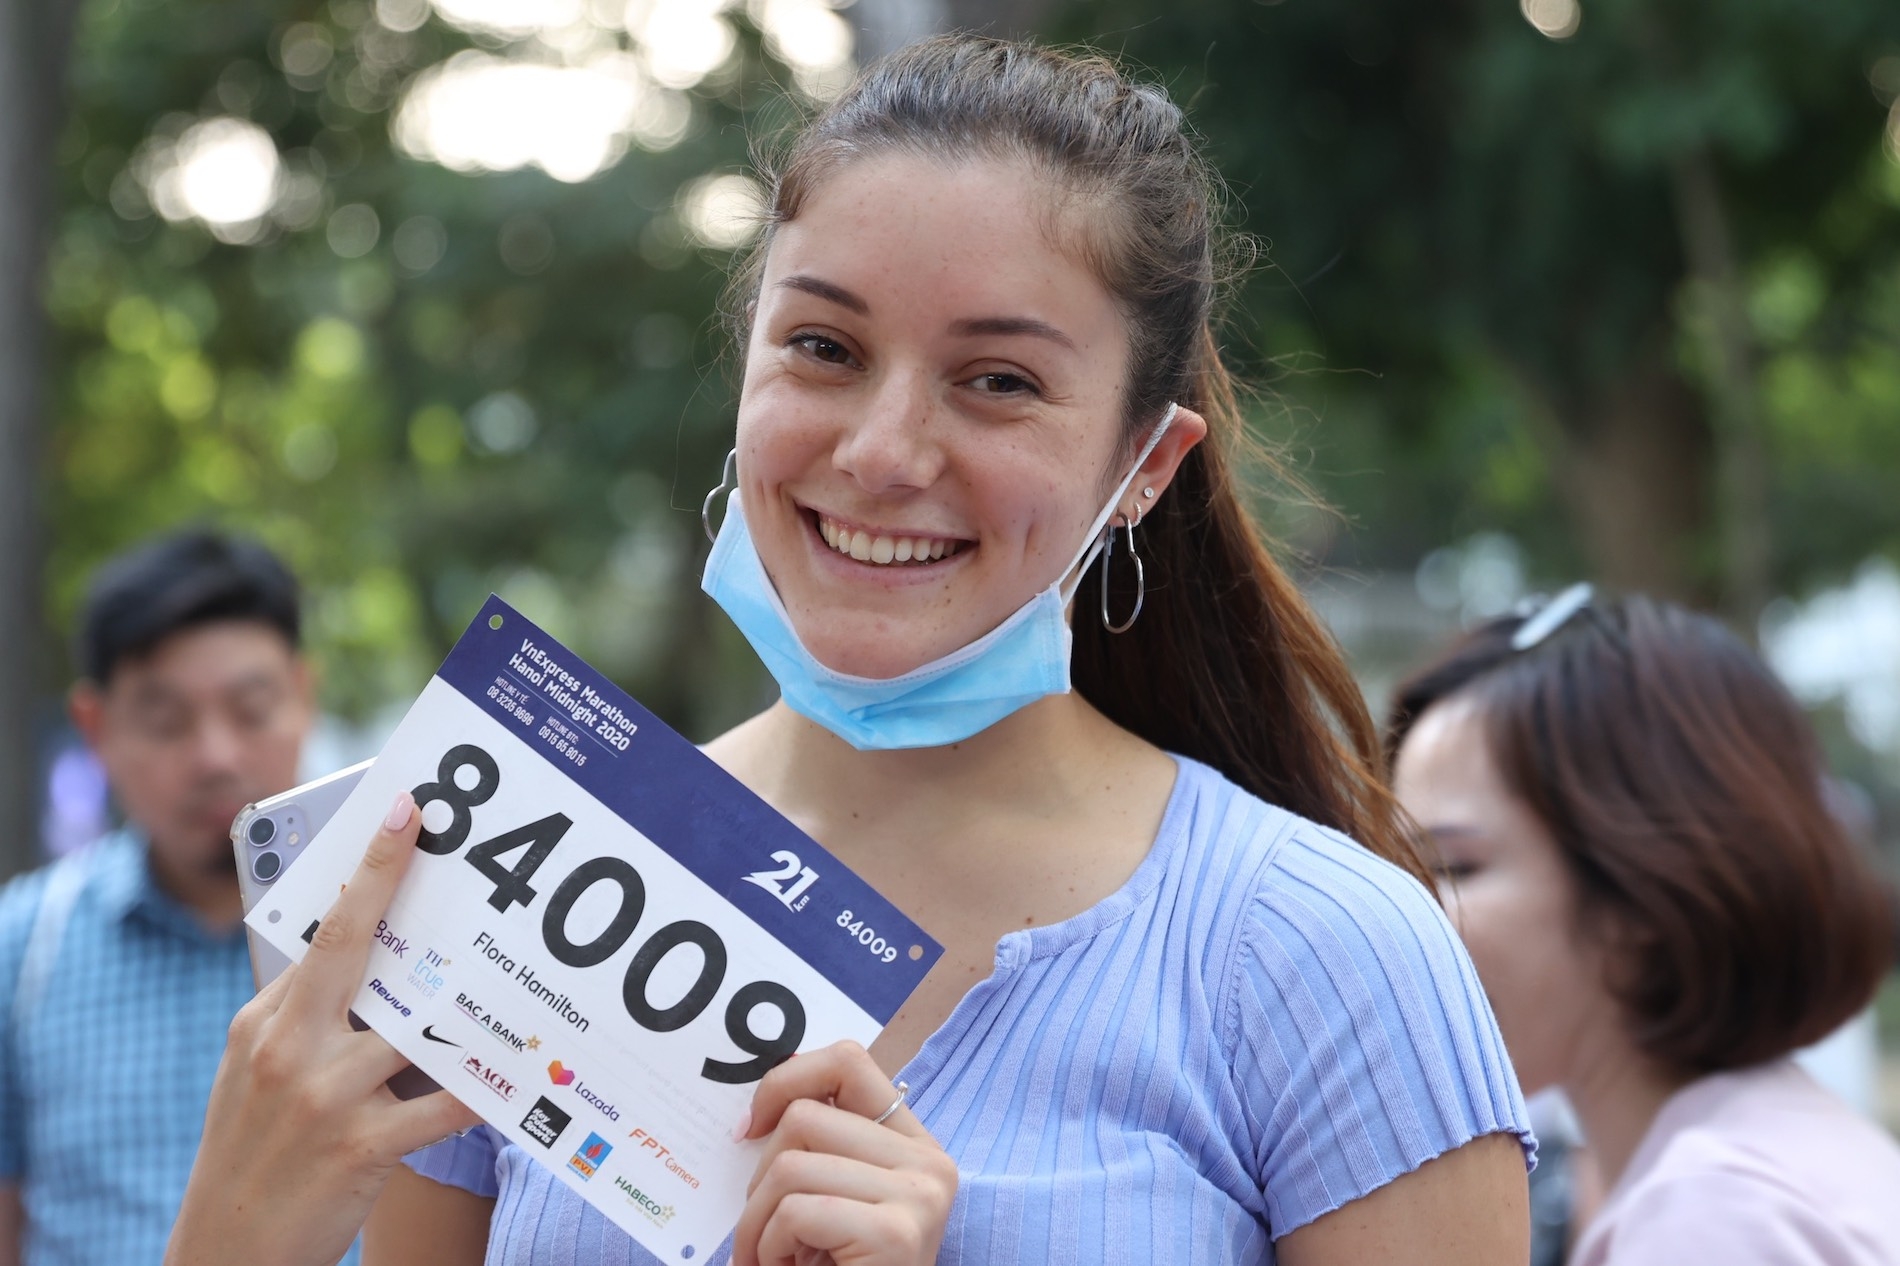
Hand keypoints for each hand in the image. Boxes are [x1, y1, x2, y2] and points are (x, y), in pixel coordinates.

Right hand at [165, 792, 480, 1265]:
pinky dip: (487, 1089)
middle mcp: (289, 1047)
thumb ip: (308, 1016)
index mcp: (266, 1021)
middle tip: (455, 844)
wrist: (225, 1254)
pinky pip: (444, 1106)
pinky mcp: (359, 1146)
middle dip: (399, 886)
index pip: (326, 932)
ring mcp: (323, 1096)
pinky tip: (525, 1075)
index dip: (370, 869)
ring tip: (520, 970)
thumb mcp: (258, 1072)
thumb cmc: (256, 1152)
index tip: (405, 814)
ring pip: (415, 1026)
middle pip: (357, 949)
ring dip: (469, 1003)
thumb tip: (376, 956)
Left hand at [731, 1041, 956, 1265]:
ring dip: (758, 1225)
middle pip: (805, 1117)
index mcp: (915, 1145)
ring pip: (790, 1165)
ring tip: (777, 1261)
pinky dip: (769, 1248)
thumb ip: (816, 1152)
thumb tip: (755, 1112)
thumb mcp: (830, 1203)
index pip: (848, 1062)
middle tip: (766, 1236)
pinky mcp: (897, 1231)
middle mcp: (930, 1162)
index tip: (747, 1128)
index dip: (785, 1080)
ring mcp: (919, 1194)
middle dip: (759, 1180)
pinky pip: (796, 1210)